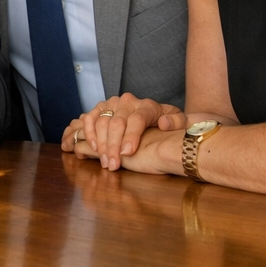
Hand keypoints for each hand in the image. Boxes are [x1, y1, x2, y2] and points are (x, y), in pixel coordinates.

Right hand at [62, 93, 180, 169]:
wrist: (155, 114)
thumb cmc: (166, 122)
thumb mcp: (179, 121)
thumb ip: (177, 122)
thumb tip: (164, 124)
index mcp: (147, 106)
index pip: (136, 119)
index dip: (131, 136)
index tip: (128, 153)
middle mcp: (127, 102)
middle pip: (116, 123)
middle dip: (113, 146)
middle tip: (112, 165)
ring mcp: (112, 104)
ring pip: (101, 121)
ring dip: (99, 143)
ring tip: (103, 161)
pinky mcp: (100, 108)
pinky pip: (89, 118)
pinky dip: (87, 133)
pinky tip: (90, 148)